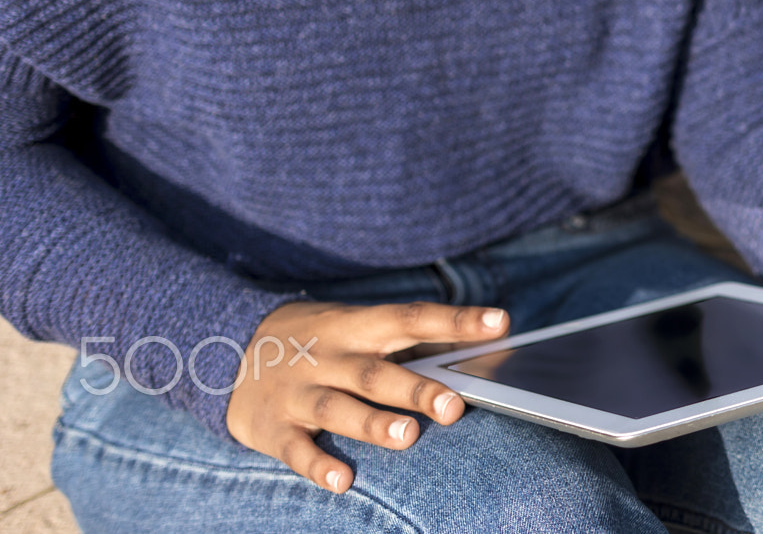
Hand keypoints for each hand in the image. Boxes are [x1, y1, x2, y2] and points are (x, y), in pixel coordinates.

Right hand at [224, 299, 510, 493]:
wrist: (226, 350)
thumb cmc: (320, 342)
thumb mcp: (356, 327)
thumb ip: (408, 343)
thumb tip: (474, 353)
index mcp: (356, 326)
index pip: (412, 317)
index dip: (456, 320)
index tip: (500, 323)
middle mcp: (328, 357)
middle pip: (375, 372)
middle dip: (415, 388)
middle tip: (454, 406)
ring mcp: (298, 392)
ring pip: (338, 409)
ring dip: (373, 424)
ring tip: (408, 437)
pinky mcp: (272, 428)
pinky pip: (296, 450)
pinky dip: (318, 465)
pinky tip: (343, 481)